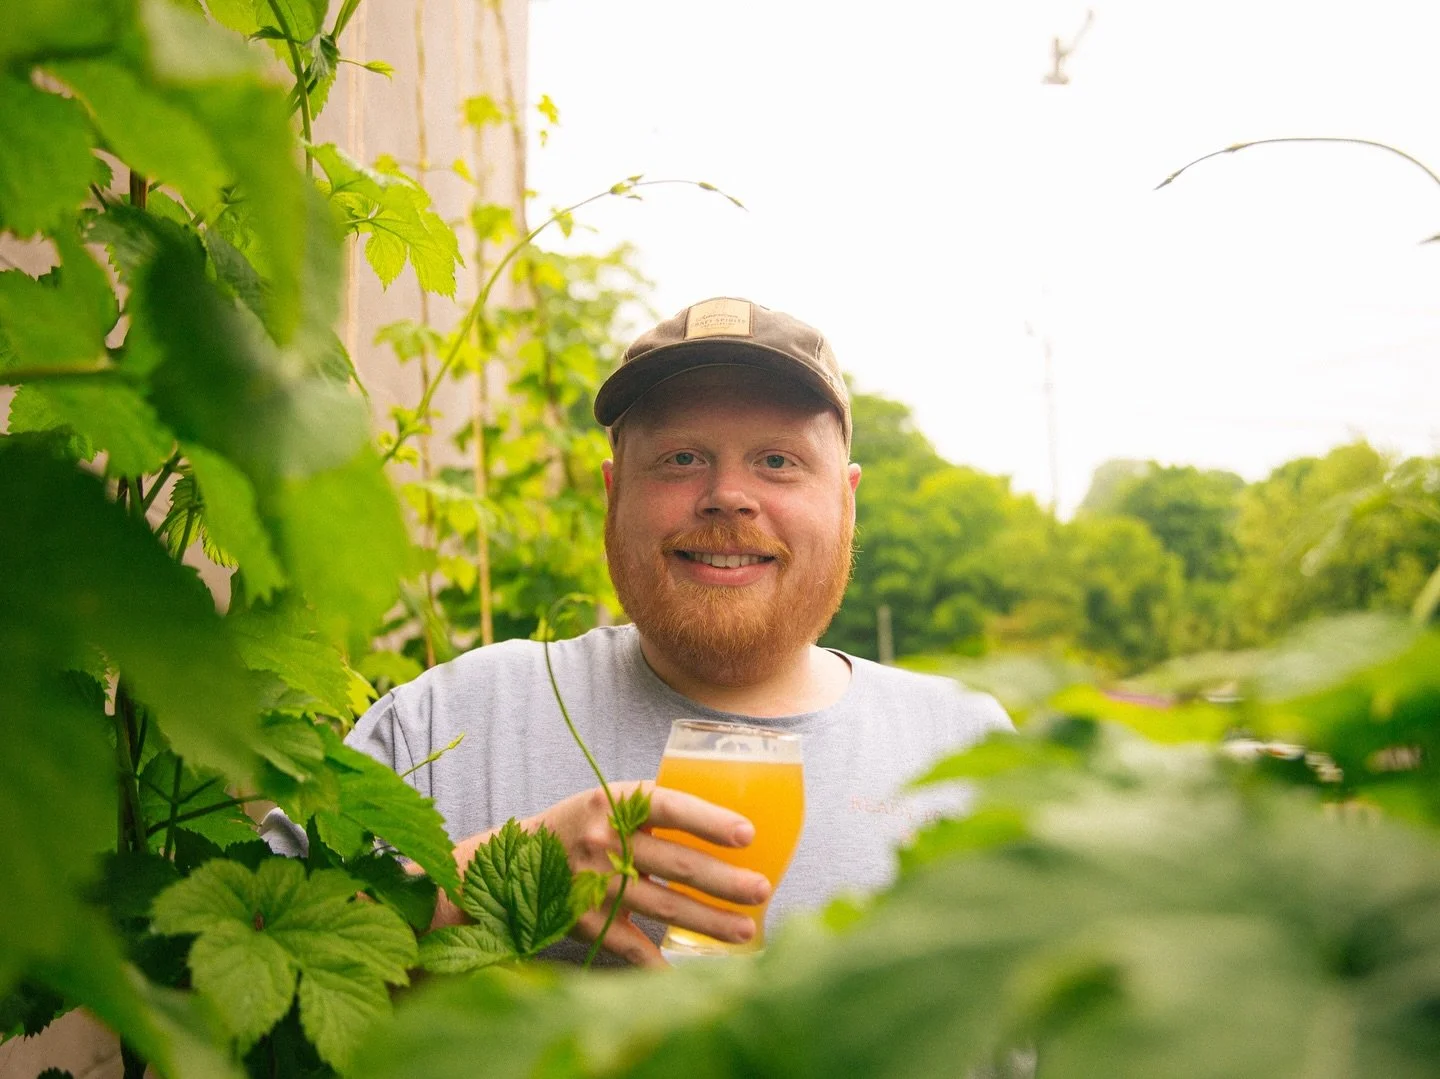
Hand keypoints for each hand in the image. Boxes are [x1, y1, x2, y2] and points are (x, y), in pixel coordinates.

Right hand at [441, 782, 765, 966]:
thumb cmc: (582, 824)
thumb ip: (656, 808)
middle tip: (762, 890)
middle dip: (724, 881)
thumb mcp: (610, 801)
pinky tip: (689, 972)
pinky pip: (629, 944)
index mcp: (615, 801)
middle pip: (675, 864)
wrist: (511, 859)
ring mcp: (592, 883)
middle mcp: (604, 841)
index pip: (670, 806)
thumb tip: (729, 821)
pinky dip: (658, 962)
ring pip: (661, 906)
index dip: (709, 820)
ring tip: (746, 931)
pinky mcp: (583, 919)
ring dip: (707, 922)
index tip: (748, 835)